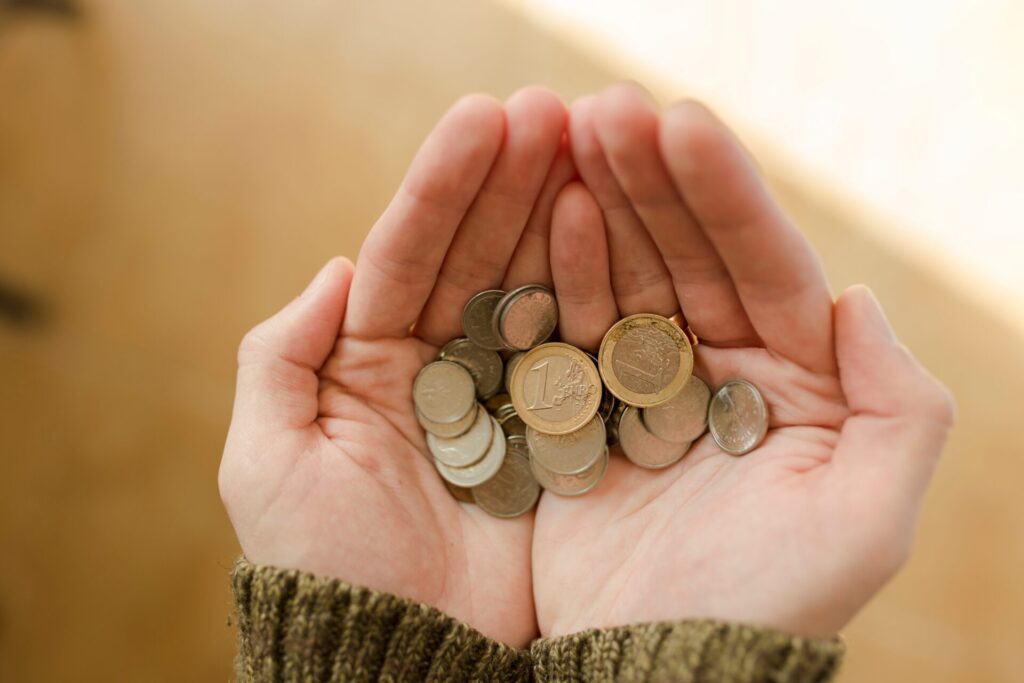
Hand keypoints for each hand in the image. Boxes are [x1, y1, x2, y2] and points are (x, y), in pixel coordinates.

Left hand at [218, 88, 571, 646]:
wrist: (408, 661)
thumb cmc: (327, 570)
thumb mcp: (268, 461)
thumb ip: (282, 357)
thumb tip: (334, 267)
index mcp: (370, 362)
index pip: (408, 254)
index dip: (443, 187)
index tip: (485, 119)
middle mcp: (443, 368)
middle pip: (478, 257)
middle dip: (511, 182)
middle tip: (554, 110)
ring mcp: (508, 397)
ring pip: (534, 289)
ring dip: (559, 215)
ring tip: (592, 144)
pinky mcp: (562, 436)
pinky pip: (581, 353)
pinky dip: (598, 294)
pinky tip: (617, 232)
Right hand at [533, 84, 954, 639]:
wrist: (652, 668)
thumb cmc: (763, 605)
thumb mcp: (864, 521)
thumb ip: (899, 408)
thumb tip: (861, 302)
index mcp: (794, 383)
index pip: (763, 267)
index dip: (725, 194)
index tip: (681, 122)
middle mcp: (720, 371)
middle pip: (689, 254)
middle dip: (652, 177)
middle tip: (606, 106)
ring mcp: (644, 384)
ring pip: (628, 273)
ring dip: (604, 202)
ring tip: (569, 134)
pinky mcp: (582, 406)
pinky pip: (572, 323)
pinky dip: (564, 268)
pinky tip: (555, 215)